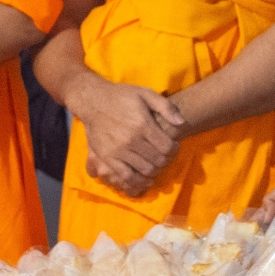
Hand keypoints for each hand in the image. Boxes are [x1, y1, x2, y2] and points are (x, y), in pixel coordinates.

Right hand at [73, 78, 182, 194]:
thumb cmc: (122, 96)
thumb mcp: (146, 93)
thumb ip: (166, 107)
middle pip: (158, 161)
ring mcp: (118, 151)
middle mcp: (131, 140)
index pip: (167, 147)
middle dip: (167, 161)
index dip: (175, 150)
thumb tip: (182, 123)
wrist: (93, 100)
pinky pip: (126, 177)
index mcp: (142, 124)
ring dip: (155, 171)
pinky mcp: (107, 158)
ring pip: (146, 170)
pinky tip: (143, 179)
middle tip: (166, 156)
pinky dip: (138, 182)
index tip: (174, 146)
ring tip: (155, 165)